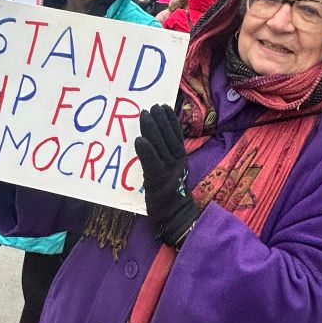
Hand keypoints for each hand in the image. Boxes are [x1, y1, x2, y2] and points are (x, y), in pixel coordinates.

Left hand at [135, 105, 199, 246]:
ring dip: (152, 129)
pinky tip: (140, 139)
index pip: (177, 135)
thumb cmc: (170, 194)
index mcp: (181, 159)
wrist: (175, 216)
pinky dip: (146, 150)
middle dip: (160, 120)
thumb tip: (155, 137)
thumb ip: (167, 156)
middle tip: (152, 107)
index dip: (171, 120)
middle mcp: (177, 162)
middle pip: (168, 136)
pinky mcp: (157, 180)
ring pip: (160, 145)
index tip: (165, 106)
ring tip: (145, 115)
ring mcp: (167, 170)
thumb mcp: (173, 171)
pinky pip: (151, 162)